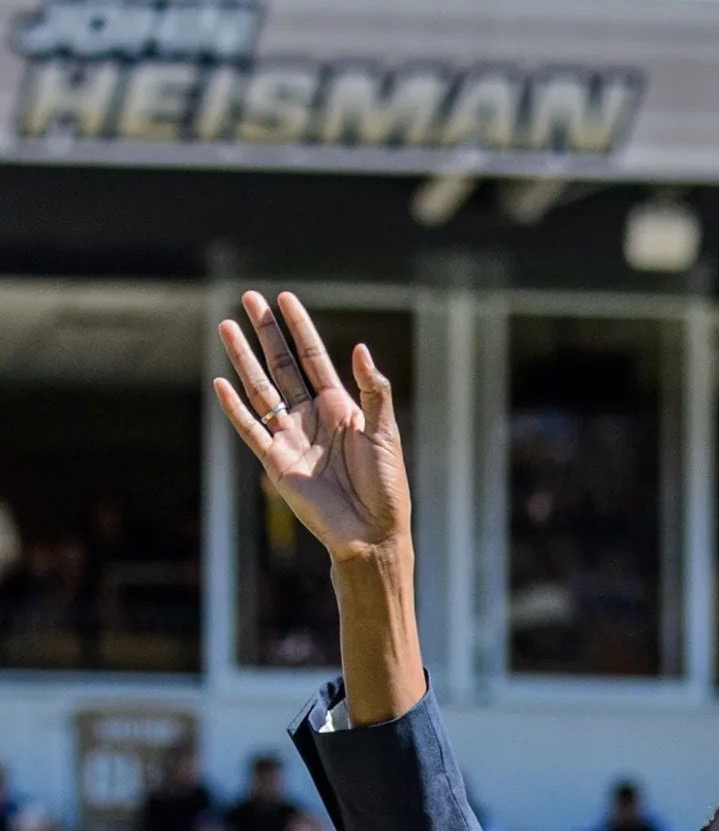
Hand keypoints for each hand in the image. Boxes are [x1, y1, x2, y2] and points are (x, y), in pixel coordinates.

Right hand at [214, 291, 410, 565]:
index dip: (299, 328)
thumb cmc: (386, 486)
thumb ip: (374, 391)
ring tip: (226, 326)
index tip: (285, 298)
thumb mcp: (385, 433)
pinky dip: (235, 408)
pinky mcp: (277, 464)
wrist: (371, 532)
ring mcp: (292, 439)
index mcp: (340, 407)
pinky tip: (221, 382)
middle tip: (249, 298)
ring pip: (261, 390)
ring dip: (244, 358)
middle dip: (266, 332)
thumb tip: (360, 348)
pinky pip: (251, 430)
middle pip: (283, 365)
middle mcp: (313, 418)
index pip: (313, 358)